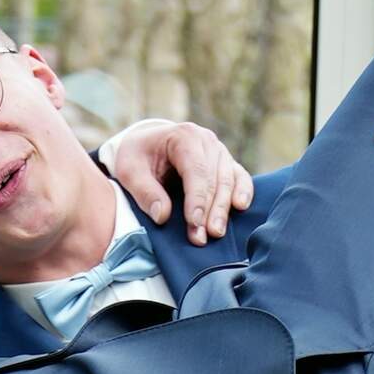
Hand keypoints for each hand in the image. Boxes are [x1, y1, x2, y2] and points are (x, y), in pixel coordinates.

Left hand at [113, 120, 254, 246]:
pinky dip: (243, 192)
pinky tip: (240, 207)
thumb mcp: (129, 171)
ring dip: (224, 209)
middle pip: (215, 178)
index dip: (197, 199)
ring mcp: (219, 151)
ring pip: (229, 181)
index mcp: (183, 136)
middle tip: (202, 237)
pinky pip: (240, 177)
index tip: (193, 223)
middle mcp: (206, 141)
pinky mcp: (226, 163)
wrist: (148, 144)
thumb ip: (144, 192)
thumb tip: (162, 216)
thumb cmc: (138, 157)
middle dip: (210, 210)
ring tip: (216, 233)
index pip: (196, 170)